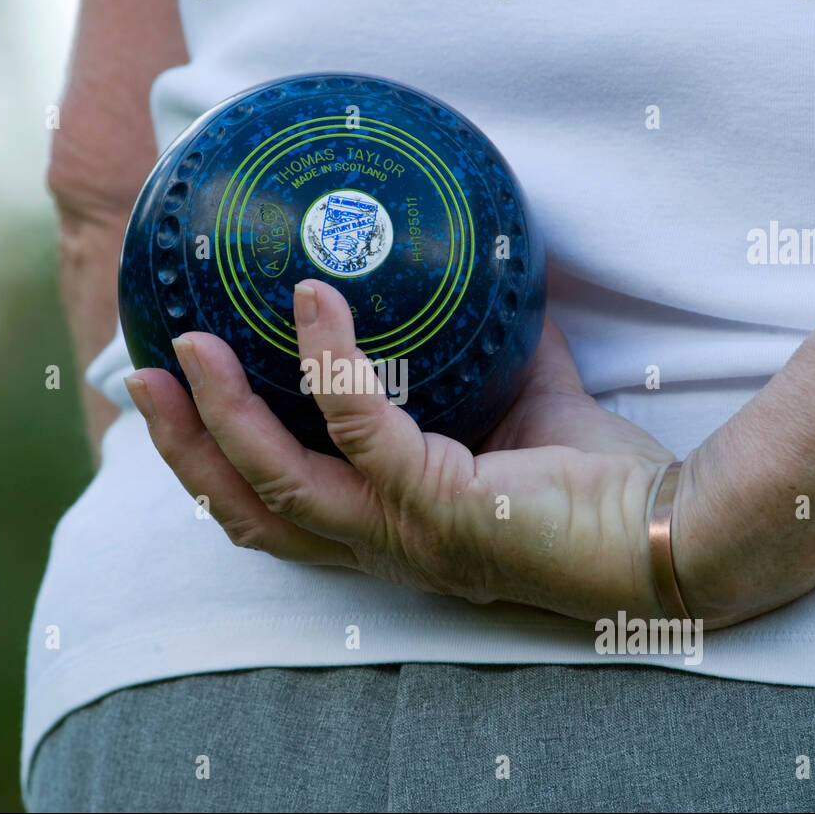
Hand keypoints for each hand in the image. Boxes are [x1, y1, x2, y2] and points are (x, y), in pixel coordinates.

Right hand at [125, 279, 679, 622]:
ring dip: (220, 414)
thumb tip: (465, 270)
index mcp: (388, 526)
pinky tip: (316, 303)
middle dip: (183, 449)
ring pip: (275, 482)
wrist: (674, 527)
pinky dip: (328, 363)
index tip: (178, 396)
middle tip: (141, 375)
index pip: (276, 508)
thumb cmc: (599, 479)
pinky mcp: (440, 507)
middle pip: (245, 511)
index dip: (215, 461)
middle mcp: (381, 543)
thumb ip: (477, 353)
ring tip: (188, 343)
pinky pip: (361, 427)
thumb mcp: (519, 399)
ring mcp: (404, 532)